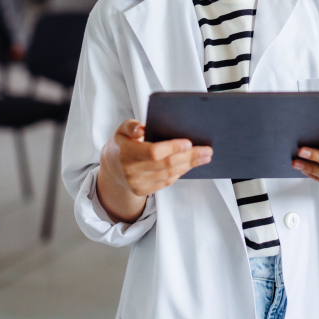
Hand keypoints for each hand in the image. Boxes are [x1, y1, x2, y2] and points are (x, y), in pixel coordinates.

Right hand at [97, 119, 212, 223]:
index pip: (153, 152)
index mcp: (126, 153)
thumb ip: (131, 126)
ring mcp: (137, 184)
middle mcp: (131, 171)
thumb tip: (142, 129)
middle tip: (207, 150)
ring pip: (169, 174)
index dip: (172, 148)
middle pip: (166, 165)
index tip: (188, 142)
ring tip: (204, 157)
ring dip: (189, 165)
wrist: (111, 168)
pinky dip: (180, 173)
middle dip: (189, 157)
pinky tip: (190, 165)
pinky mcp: (143, 191)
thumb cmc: (122, 144)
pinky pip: (166, 182)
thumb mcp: (121, 130)